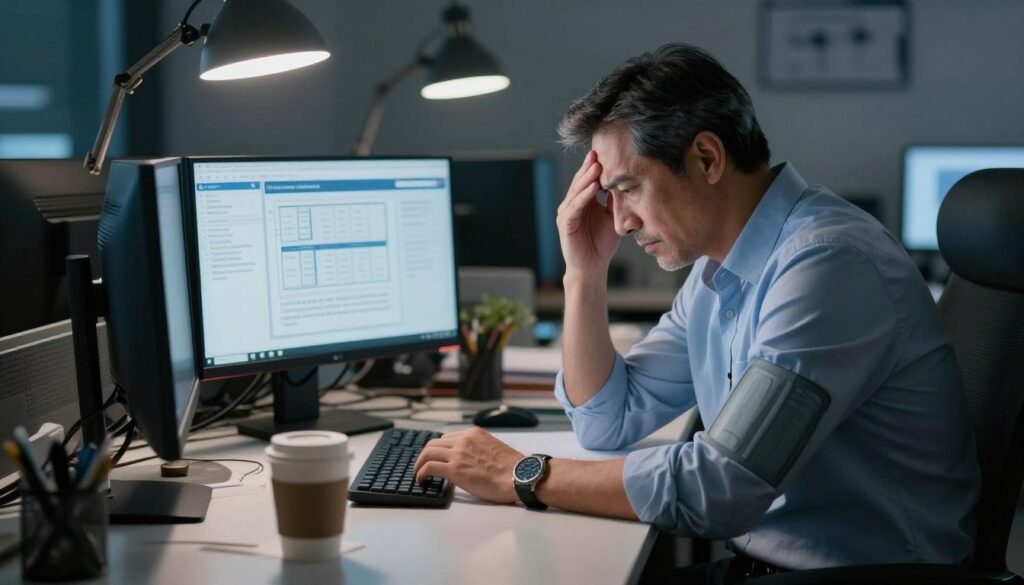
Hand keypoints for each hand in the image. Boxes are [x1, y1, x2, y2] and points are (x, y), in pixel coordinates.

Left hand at [413, 427, 522, 504]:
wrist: (520, 477)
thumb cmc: (513, 469)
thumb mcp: (494, 448)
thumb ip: (479, 448)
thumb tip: (470, 460)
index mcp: (474, 433)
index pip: (447, 437)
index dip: (439, 449)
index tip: (436, 458)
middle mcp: (464, 440)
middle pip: (433, 443)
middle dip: (425, 455)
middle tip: (422, 466)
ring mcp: (458, 453)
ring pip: (428, 453)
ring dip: (419, 464)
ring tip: (418, 474)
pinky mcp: (455, 469)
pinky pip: (429, 467)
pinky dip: (421, 473)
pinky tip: (421, 480)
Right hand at [556, 151, 619, 279]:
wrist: (593, 267)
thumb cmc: (602, 243)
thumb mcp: (613, 217)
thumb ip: (615, 201)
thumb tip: (625, 181)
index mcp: (583, 201)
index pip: (588, 179)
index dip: (595, 166)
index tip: (605, 151)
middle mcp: (572, 204)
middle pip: (580, 181)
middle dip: (590, 167)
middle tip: (598, 153)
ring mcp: (567, 213)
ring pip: (577, 192)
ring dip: (586, 178)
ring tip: (597, 167)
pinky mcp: (565, 224)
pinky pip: (575, 207)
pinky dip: (583, 196)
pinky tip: (593, 187)